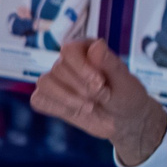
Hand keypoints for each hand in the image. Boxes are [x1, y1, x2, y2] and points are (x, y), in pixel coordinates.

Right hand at [32, 35, 166, 163]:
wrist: (125, 121)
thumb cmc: (127, 97)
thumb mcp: (126, 82)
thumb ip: (111, 64)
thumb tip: (96, 45)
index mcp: (86, 49)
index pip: (69, 50)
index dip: (80, 67)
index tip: (99, 83)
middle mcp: (69, 62)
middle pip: (58, 69)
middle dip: (81, 88)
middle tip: (103, 97)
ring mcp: (58, 81)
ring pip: (45, 83)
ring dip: (67, 98)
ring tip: (89, 107)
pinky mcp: (52, 99)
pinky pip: (38, 100)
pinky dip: (54, 107)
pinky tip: (74, 112)